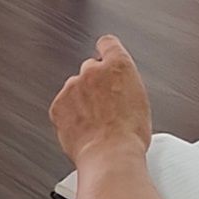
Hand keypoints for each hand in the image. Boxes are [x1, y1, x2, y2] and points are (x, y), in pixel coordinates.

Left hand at [50, 35, 154, 164]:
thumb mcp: (141, 101)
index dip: (106, 51)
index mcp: (119, 65)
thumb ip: (126, 85)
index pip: (107, 43)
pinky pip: (62, 105)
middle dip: (94, 84)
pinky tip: (82, 129)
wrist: (110, 155)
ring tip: (94, 123)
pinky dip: (68, 115)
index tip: (104, 57)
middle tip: (104, 106)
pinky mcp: (58, 104)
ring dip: (81, 100)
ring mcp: (73, 87)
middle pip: (90, 69)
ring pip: (75, 88)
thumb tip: (120, 88)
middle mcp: (93, 71)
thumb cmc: (130, 134)